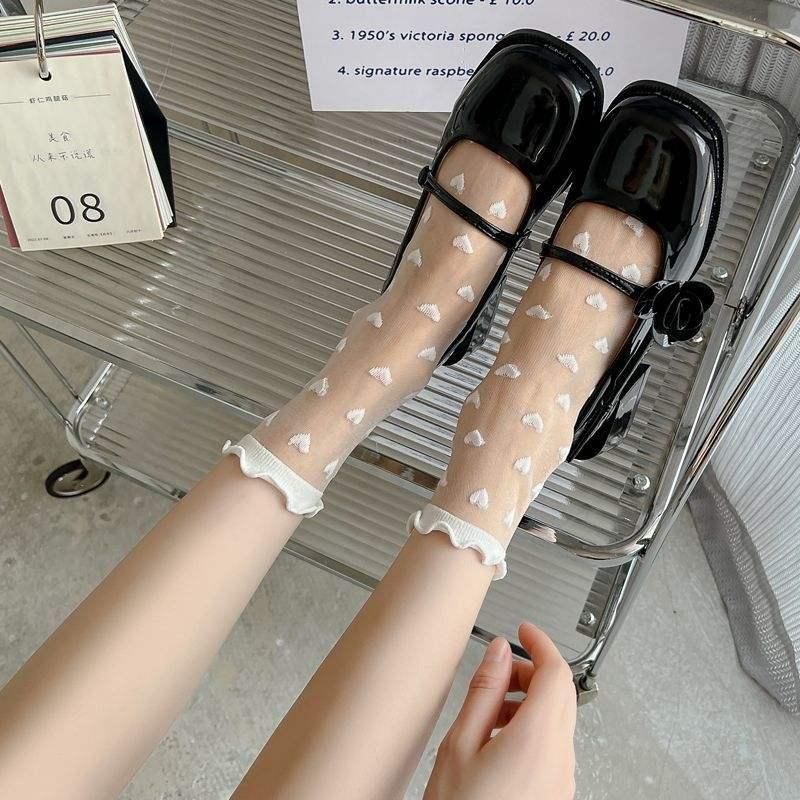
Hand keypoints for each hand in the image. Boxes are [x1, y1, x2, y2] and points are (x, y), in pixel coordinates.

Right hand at [424, 622, 576, 799]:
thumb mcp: (460, 746)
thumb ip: (483, 692)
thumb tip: (499, 653)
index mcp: (538, 739)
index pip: (556, 672)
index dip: (541, 642)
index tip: (525, 630)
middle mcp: (559, 759)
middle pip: (562, 694)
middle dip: (533, 671)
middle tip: (502, 668)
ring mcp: (561, 780)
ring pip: (558, 720)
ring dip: (530, 701)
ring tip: (489, 711)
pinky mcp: (555, 793)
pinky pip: (553, 746)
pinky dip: (531, 728)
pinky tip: (497, 740)